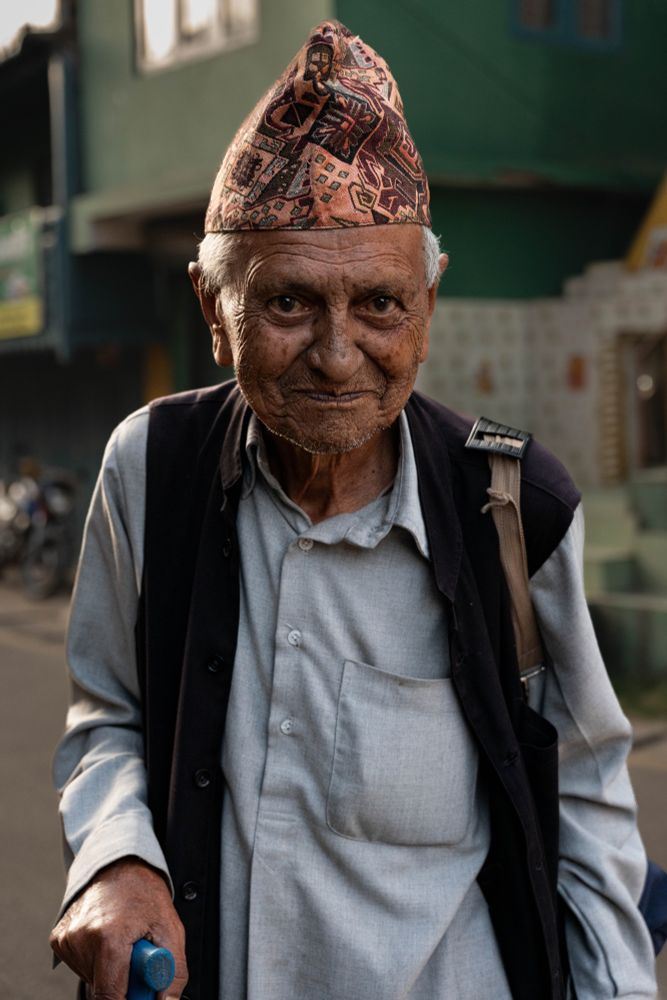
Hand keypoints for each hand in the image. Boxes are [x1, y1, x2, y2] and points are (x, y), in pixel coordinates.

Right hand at [50, 857, 187, 998]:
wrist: (119, 863)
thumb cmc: (144, 891)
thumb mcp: (171, 929)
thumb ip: (173, 973)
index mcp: (109, 938)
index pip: (108, 998)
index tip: (137, 993)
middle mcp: (82, 938)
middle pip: (102, 988)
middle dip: (123, 982)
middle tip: (136, 959)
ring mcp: (67, 938)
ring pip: (92, 978)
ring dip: (110, 970)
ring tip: (122, 942)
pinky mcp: (59, 938)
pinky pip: (80, 964)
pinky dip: (96, 959)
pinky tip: (106, 939)